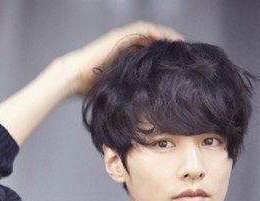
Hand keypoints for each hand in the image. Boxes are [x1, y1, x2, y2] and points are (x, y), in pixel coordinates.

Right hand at [63, 21, 183, 95]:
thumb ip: (130, 94)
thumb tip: (144, 111)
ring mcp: (122, 40)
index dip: (165, 56)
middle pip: (153, 42)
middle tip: (185, 52)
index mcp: (127, 59)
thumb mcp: (118, 92)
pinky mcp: (118, 36)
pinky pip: (141, 29)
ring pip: (150, 33)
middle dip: (169, 46)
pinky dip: (155, 31)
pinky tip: (167, 38)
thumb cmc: (90, 89)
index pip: (150, 53)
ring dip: (166, 35)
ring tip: (180, 43)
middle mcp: (126, 47)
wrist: (74, 79)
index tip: (179, 64)